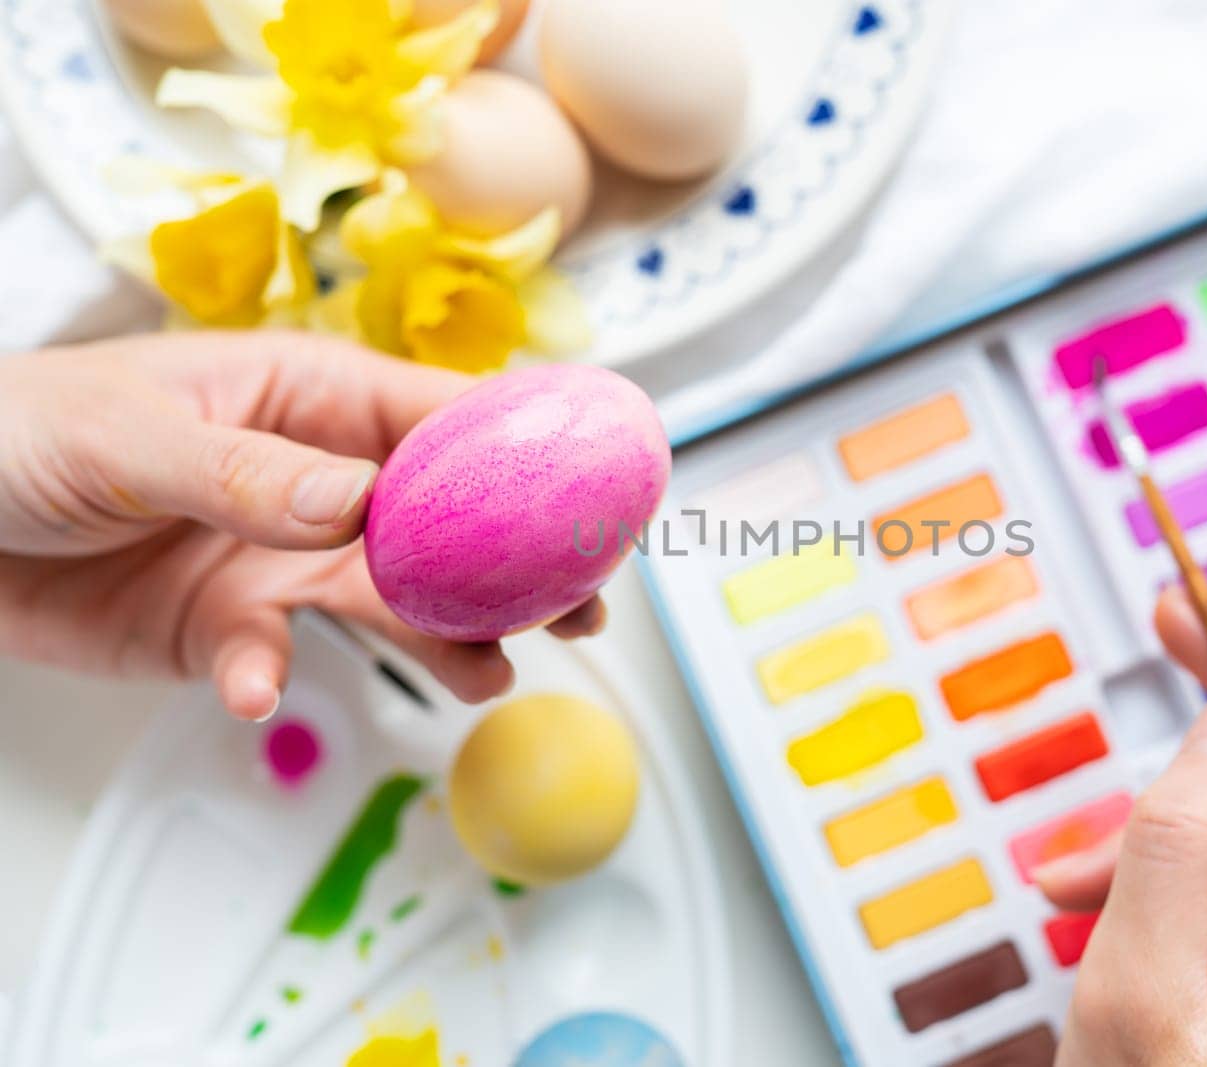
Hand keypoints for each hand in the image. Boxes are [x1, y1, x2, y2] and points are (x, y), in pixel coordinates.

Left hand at [0, 331, 603, 720]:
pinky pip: (280, 659)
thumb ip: (248, 472)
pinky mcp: (232, 626)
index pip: (438, 420)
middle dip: (514, 565)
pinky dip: (276, 680)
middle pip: (443, 522)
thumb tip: (361, 504)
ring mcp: (278, 555)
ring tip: (484, 676)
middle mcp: (313, 479)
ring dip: (439, 639)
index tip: (590, 502)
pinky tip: (259, 690)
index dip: (524, 457)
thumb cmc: (16, 430)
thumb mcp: (130, 437)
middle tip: (578, 607)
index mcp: (305, 399)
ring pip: (391, 601)